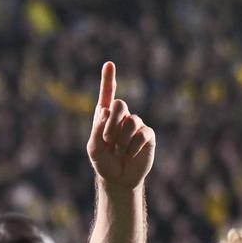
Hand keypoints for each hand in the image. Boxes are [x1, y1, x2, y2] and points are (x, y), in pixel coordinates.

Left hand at [86, 62, 156, 190]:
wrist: (118, 179)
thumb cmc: (104, 162)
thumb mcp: (94, 148)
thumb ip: (97, 129)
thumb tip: (105, 111)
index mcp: (105, 117)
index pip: (107, 95)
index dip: (108, 79)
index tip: (109, 64)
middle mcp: (122, 117)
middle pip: (120, 105)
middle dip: (112, 122)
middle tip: (108, 139)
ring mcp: (136, 125)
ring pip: (130, 122)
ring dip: (121, 139)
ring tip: (119, 151)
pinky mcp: (148, 135)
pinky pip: (141, 134)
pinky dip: (132, 147)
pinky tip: (130, 154)